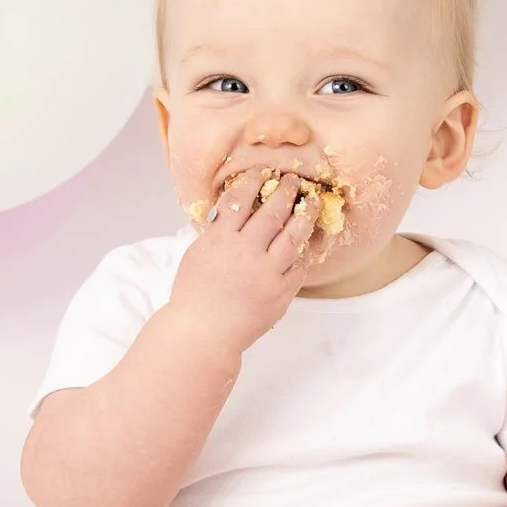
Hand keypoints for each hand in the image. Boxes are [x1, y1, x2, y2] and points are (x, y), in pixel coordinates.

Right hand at [166, 169, 318, 355]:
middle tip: (293, 180)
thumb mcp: (197, 254)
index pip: (241, 198)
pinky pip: (300, 267)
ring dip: (306, 214)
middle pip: (273, 212)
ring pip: (294, 235)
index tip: (261, 173)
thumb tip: (234, 210)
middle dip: (286, 191)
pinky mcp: (281, 293)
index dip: (253, 181)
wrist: (203, 334)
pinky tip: (309, 241)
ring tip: (312, 201)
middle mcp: (246, 252)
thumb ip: (217, 232)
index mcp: (221, 240)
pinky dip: (305, 252)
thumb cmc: (194, 296)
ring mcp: (267, 273)